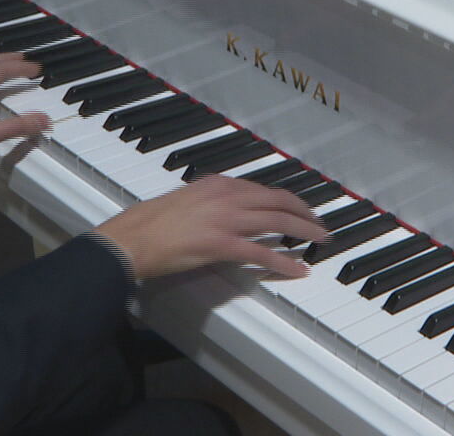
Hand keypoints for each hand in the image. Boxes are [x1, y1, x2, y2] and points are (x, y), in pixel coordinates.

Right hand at [94, 174, 329, 280]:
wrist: (133, 237)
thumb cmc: (152, 223)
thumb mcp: (187, 200)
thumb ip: (212, 202)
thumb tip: (231, 212)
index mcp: (218, 184)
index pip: (262, 189)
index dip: (286, 200)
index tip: (300, 208)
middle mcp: (226, 196)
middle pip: (277, 201)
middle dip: (304, 213)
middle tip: (319, 224)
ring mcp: (225, 219)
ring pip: (276, 223)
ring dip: (302, 232)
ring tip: (318, 241)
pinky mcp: (221, 244)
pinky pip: (261, 253)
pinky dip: (283, 262)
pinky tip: (297, 269)